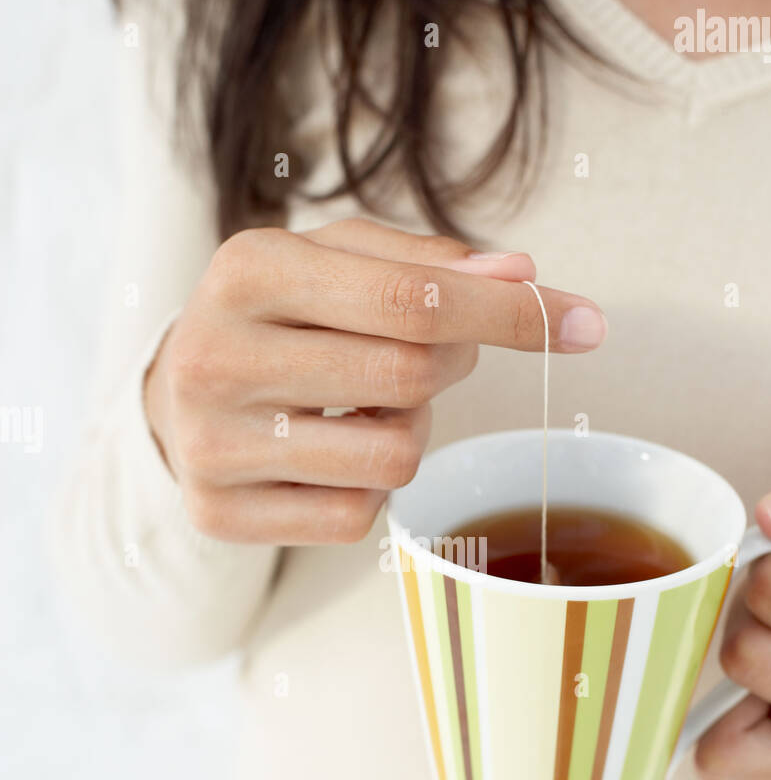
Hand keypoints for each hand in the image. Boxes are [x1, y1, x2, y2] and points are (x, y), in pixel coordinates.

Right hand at [144, 218, 605, 543]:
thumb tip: (523, 274)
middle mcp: (217, 356)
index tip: (588, 324)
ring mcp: (213, 445)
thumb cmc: (280, 316)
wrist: (175, 395)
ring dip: (411, 430)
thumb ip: (429, 263)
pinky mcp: (221, 514)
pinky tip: (332, 455)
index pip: (416, 298)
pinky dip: (371, 488)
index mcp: (248, 269)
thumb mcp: (337, 262)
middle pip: (411, 374)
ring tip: (367, 403)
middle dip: (453, 365)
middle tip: (433, 353)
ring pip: (394, 457)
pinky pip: (359, 518)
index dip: (514, 313)